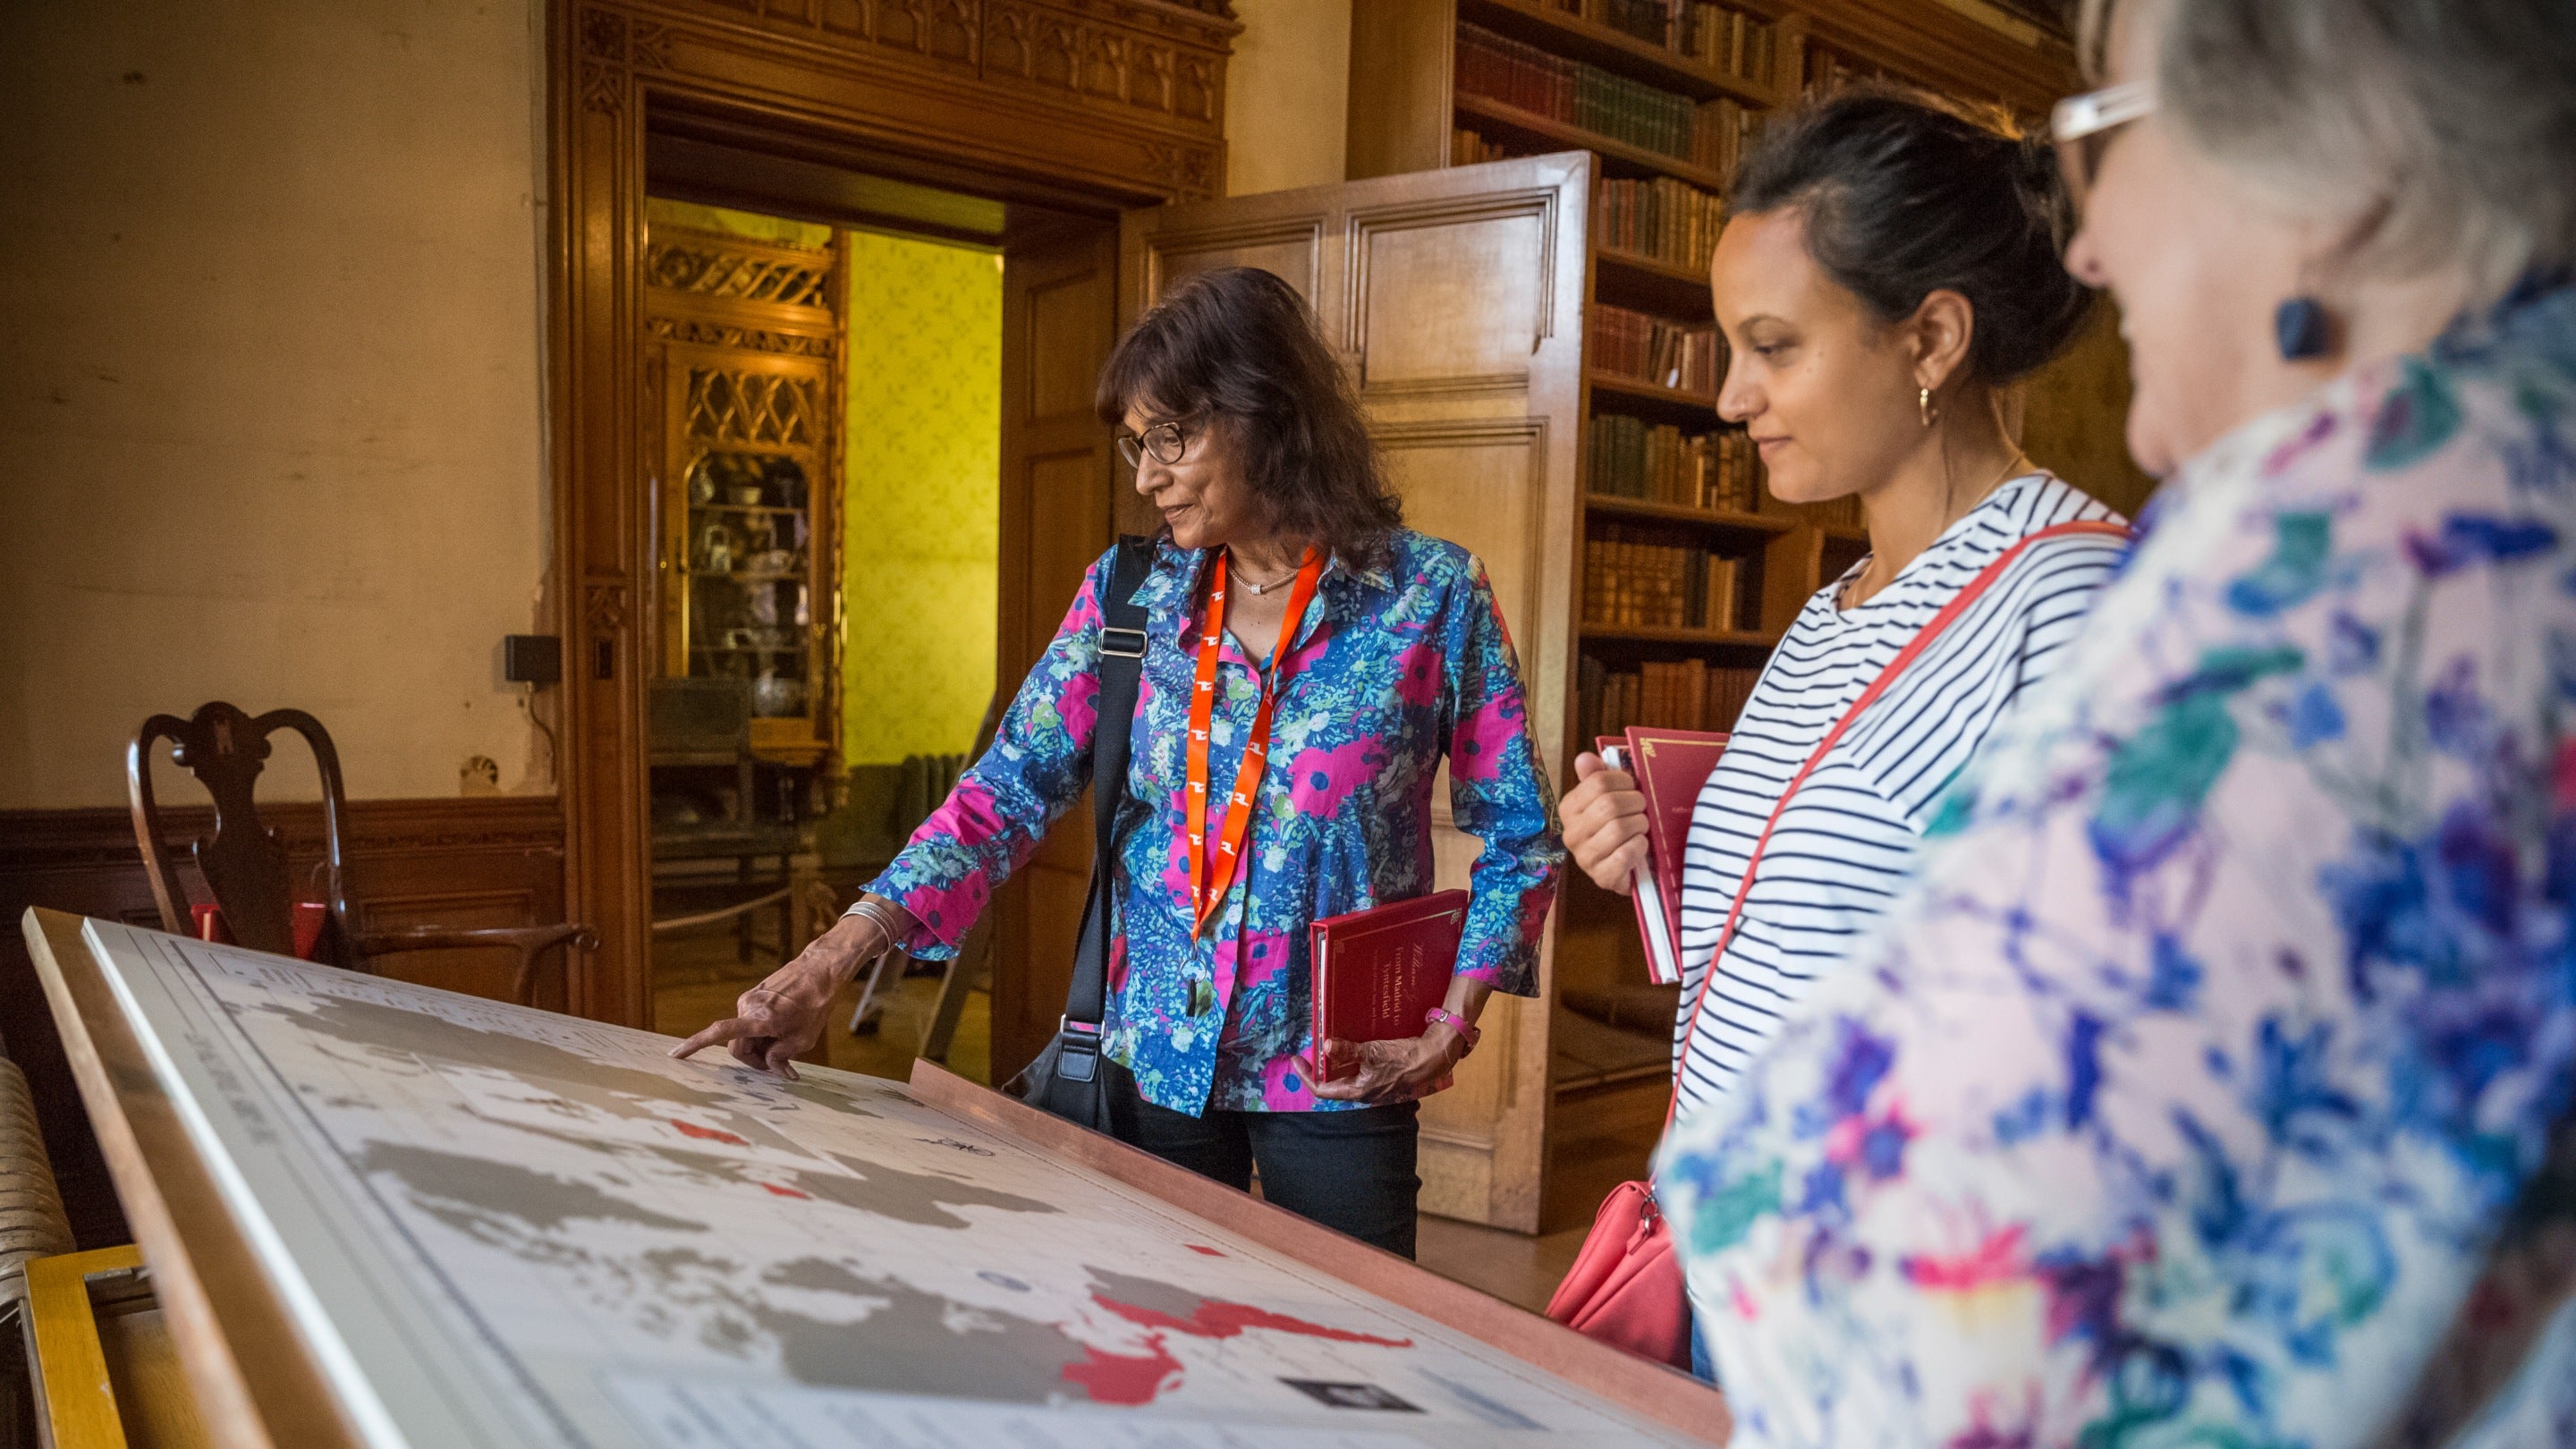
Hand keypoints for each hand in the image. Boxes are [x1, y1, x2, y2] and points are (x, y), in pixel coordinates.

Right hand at [669, 908, 897, 1078]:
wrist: (821, 970)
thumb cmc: (816, 1005)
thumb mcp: (803, 1039)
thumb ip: (782, 1057)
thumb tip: (772, 1068)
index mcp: (758, 1018)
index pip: (719, 1033)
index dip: (695, 1045)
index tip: (675, 1055)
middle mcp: (748, 1007)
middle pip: (737, 1046)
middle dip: (754, 1059)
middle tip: (779, 1064)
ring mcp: (749, 999)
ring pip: (745, 1035)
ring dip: (760, 1046)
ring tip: (787, 1041)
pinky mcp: (754, 996)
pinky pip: (750, 1023)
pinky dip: (762, 1033)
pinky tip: (783, 1030)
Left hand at [1300, 1024, 1469, 1104]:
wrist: (1432, 1059)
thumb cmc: (1403, 1058)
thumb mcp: (1372, 1052)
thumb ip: (1348, 1050)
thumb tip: (1326, 1046)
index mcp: (1357, 1091)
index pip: (1322, 1090)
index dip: (1306, 1076)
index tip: (1296, 1061)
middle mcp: (1363, 1092)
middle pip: (1332, 1084)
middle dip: (1318, 1069)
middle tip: (1308, 1051)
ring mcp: (1373, 1086)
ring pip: (1345, 1077)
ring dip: (1334, 1064)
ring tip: (1326, 1046)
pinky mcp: (1381, 1077)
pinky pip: (1358, 1071)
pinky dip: (1349, 1060)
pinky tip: (1349, 1047)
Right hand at [1563, 752, 1649, 894]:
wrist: (1623, 868)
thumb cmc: (1616, 826)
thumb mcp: (1607, 798)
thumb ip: (1597, 777)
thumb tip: (1584, 758)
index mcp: (1569, 808)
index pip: (1598, 782)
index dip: (1623, 781)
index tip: (1632, 787)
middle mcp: (1571, 833)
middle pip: (1609, 805)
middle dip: (1635, 803)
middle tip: (1641, 807)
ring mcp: (1584, 858)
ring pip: (1618, 829)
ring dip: (1639, 824)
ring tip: (1641, 826)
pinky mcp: (1601, 877)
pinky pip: (1625, 854)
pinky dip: (1639, 846)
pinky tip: (1640, 844)